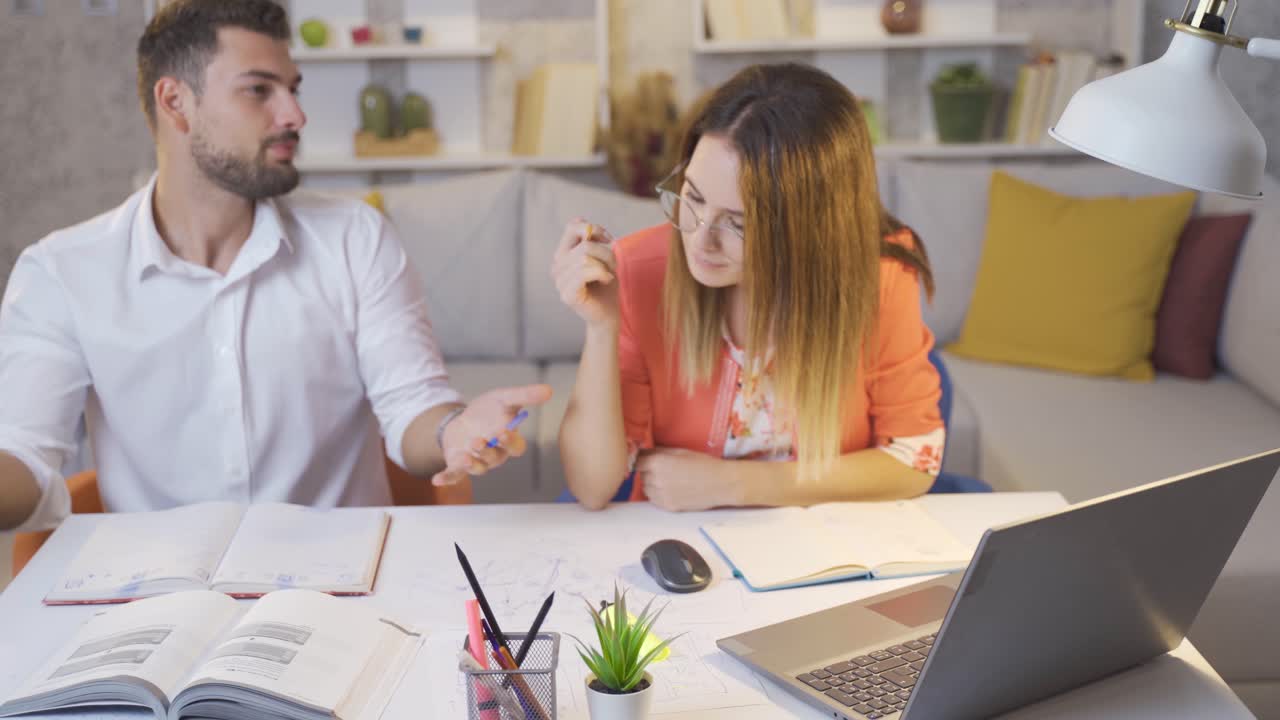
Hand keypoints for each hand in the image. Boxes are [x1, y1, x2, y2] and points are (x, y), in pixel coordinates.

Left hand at [433, 384, 552, 486]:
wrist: (464, 421)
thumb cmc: (488, 412)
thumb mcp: (504, 398)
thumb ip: (525, 395)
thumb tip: (549, 390)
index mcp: (509, 441)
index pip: (516, 447)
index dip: (510, 442)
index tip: (503, 432)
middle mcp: (495, 456)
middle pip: (496, 459)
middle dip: (487, 452)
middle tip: (479, 442)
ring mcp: (477, 462)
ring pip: (478, 468)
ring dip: (472, 463)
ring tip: (466, 454)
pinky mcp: (459, 467)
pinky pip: (455, 476)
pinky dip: (447, 479)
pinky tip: (437, 480)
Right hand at [551, 218, 618, 328]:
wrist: (608, 314)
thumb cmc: (605, 286)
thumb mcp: (601, 257)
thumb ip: (591, 239)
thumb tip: (581, 221)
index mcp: (562, 254)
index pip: (572, 227)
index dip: (595, 229)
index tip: (609, 240)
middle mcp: (557, 266)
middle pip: (584, 244)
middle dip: (606, 253)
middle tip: (612, 266)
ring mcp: (559, 281)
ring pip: (586, 258)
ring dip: (606, 265)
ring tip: (608, 275)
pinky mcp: (567, 294)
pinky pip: (585, 272)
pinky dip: (602, 274)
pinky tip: (605, 281)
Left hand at [637, 448, 742, 511]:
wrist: (721, 484)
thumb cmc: (704, 464)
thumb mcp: (680, 451)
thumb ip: (659, 451)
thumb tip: (644, 451)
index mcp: (657, 463)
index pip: (637, 461)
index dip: (642, 459)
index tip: (647, 458)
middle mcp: (655, 479)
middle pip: (641, 475)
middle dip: (647, 471)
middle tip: (662, 468)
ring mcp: (661, 495)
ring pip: (646, 488)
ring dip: (651, 483)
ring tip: (668, 479)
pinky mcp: (667, 506)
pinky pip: (654, 499)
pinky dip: (658, 494)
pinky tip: (671, 489)